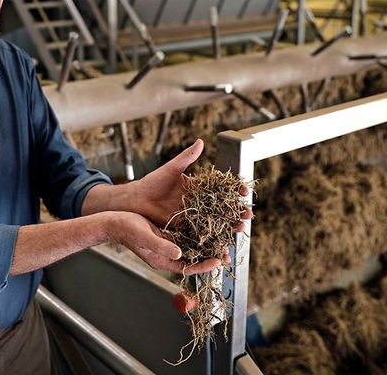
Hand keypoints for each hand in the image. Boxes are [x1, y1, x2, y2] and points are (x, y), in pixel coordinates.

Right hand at [106, 211, 225, 274]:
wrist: (114, 221)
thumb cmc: (126, 229)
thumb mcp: (144, 237)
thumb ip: (161, 246)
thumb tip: (178, 252)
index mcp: (162, 260)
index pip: (188, 267)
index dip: (204, 265)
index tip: (218, 260)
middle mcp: (167, 254)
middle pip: (193, 258)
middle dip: (210, 254)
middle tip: (227, 251)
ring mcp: (168, 244)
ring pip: (191, 246)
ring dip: (206, 243)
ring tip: (223, 238)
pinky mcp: (167, 234)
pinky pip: (185, 235)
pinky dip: (197, 232)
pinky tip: (207, 225)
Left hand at [129, 140, 254, 229]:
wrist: (137, 200)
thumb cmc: (153, 181)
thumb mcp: (172, 169)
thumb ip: (187, 157)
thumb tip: (200, 141)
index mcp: (198, 188)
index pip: (221, 189)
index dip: (234, 191)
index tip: (244, 192)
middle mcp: (199, 203)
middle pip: (223, 209)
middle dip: (237, 212)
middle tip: (249, 215)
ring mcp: (193, 217)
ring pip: (216, 223)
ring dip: (229, 227)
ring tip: (240, 230)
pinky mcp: (185, 228)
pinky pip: (201, 235)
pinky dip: (213, 240)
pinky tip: (223, 245)